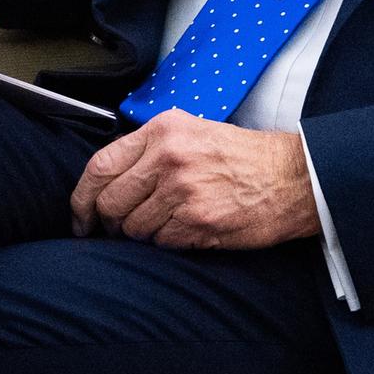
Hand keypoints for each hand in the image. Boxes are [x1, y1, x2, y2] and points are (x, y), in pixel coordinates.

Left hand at [70, 113, 318, 249]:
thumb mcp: (191, 132)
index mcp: (161, 130)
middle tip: (118, 230)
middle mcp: (167, 157)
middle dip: (109, 222)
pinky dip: (168, 242)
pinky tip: (188, 230)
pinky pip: (161, 242)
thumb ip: (149, 150)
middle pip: (110, 202)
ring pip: (134, 227)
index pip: (99, 166)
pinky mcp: (198, 220)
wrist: (293, 177)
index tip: (79, 217)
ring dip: (143, 233)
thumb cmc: (242, 157)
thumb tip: (108, 181)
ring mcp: (182, 190)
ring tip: (168, 223)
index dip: (81, 198)